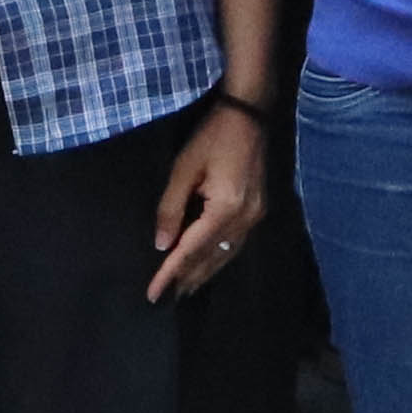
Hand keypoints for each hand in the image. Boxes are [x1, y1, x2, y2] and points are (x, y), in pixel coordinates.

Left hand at [150, 98, 264, 303]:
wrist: (248, 115)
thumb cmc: (212, 137)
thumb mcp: (184, 169)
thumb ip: (171, 209)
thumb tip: (161, 245)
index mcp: (225, 210)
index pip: (191, 250)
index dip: (170, 273)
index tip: (153, 293)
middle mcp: (244, 220)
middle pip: (212, 258)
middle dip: (188, 278)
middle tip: (167, 298)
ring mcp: (255, 216)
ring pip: (226, 254)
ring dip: (204, 272)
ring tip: (185, 287)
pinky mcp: (258, 210)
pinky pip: (235, 243)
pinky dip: (218, 257)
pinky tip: (208, 262)